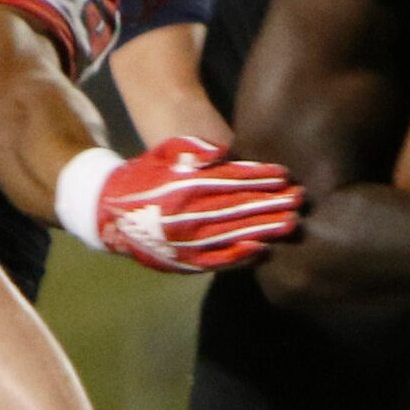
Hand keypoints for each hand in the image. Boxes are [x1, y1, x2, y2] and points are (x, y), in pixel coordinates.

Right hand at [97, 136, 303, 272]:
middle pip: (239, 207)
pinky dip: (239, 256)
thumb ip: (192, 149)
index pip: (231, 180)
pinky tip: (262, 250)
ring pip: (233, 234)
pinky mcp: (183, 261)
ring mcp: (186, 240)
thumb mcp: (163, 152)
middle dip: (272, 202)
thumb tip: (224, 151)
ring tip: (292, 223)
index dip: (260, 177)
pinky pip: (216, 261)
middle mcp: (187, 214)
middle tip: (300, 198)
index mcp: (184, 185)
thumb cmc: (145, 175)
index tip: (285, 174)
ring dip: (265, 228)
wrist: (108, 212)